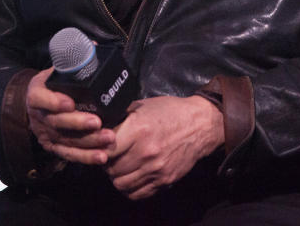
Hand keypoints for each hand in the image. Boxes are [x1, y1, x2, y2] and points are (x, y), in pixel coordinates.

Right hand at [26, 68, 115, 164]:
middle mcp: (38, 116)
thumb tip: (94, 46)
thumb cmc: (51, 84)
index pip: (39, 98)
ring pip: (66, 140)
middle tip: (98, 122)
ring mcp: (46, 134)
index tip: (70, 102)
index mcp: (36, 93)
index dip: (53, 101)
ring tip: (108, 138)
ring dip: (89, 142)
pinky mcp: (53, 147)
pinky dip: (86, 157)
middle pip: (56, 122)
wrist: (37, 103)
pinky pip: (70, 154)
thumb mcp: (56, 69)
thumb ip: (73, 60)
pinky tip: (102, 157)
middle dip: (78, 123)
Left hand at [104, 95, 223, 199]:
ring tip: (120, 167)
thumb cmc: (170, 111)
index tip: (100, 145)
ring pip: (121, 184)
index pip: (105, 149)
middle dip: (106, 163)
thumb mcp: (142, 106)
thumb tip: (100, 126)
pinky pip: (137, 193)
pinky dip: (129, 188)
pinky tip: (131, 176)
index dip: (99, 148)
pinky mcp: (164, 180)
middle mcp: (145, 152)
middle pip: (111, 169)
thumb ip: (121, 117)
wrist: (200, 125)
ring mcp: (155, 169)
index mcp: (138, 130)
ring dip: (116, 176)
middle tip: (109, 157)